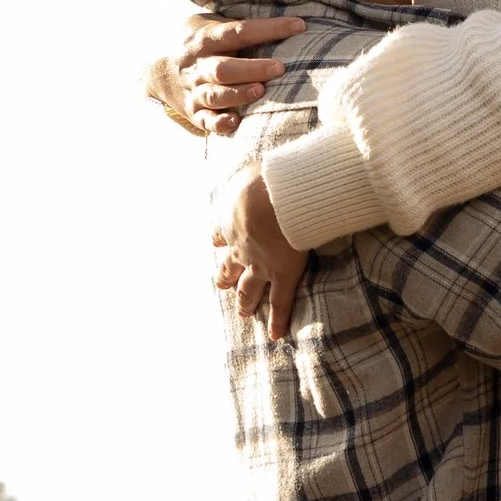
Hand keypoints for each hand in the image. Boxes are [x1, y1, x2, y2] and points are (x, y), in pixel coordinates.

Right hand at [167, 9, 302, 136]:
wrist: (155, 69)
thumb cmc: (197, 42)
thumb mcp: (208, 24)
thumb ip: (237, 25)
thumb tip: (284, 22)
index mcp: (206, 39)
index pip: (239, 31)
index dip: (269, 28)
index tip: (299, 26)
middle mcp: (199, 65)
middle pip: (224, 67)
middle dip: (252, 68)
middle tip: (279, 68)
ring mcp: (195, 90)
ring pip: (215, 95)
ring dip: (238, 94)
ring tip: (260, 91)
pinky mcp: (194, 112)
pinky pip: (205, 121)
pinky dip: (219, 123)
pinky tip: (235, 122)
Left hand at [214, 170, 309, 339]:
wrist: (275, 201)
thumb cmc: (265, 179)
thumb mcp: (248, 170)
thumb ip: (250, 174)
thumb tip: (258, 165)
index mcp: (229, 220)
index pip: (219, 233)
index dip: (219, 238)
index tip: (218, 241)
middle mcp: (240, 247)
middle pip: (229, 266)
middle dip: (225, 277)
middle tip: (222, 285)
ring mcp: (261, 265)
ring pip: (249, 288)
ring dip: (245, 301)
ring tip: (242, 312)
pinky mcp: (283, 275)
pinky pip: (280, 302)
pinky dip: (278, 320)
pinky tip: (275, 335)